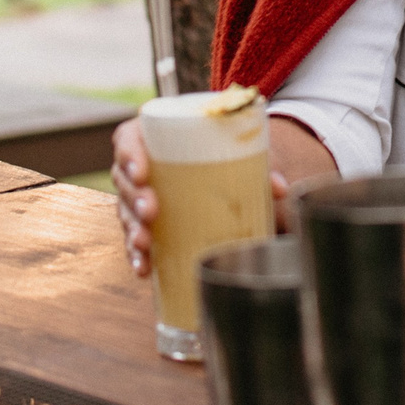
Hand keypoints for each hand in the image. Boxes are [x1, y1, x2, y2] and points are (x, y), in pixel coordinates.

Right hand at [111, 113, 328, 277]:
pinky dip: (137, 254)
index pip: (128, 138)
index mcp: (155, 135)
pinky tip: (144, 268)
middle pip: (124, 179)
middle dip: (133, 197)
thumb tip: (279, 189)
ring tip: (145, 243)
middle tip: (150, 211)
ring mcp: (141, 195)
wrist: (225, 163)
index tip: (141, 173)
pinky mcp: (147, 222)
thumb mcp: (241, 151)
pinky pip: (134, 238)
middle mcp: (143, 164)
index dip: (128, 154)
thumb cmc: (225, 150)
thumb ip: (260, 166)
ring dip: (132, 228)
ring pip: (126, 210)